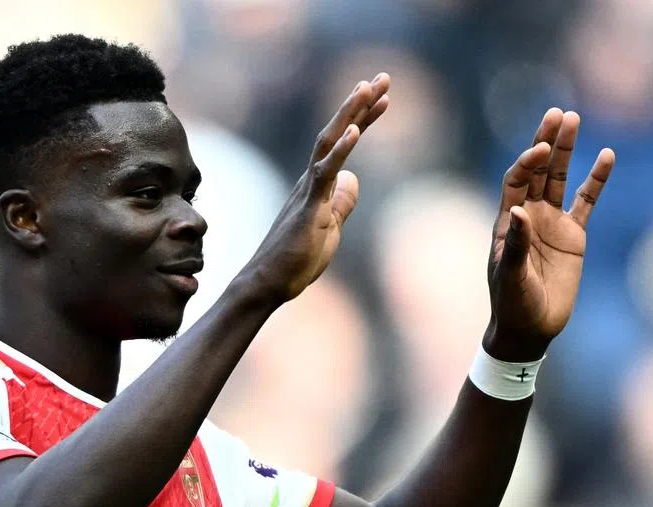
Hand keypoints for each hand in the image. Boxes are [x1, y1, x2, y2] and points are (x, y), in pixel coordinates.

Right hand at [244, 74, 390, 302]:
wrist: (269, 283)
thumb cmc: (296, 259)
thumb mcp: (330, 228)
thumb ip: (342, 203)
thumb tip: (354, 179)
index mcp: (317, 185)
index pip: (343, 144)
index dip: (363, 119)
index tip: (382, 98)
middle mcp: (310, 180)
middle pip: (337, 132)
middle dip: (360, 105)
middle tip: (383, 78)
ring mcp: (307, 191)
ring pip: (328, 143)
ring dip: (350, 115)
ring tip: (368, 89)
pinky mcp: (307, 207)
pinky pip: (324, 172)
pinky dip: (341, 150)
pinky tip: (355, 130)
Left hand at [485, 108, 614, 360]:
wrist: (532, 328)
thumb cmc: (514, 304)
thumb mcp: (512, 277)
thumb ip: (517, 245)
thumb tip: (518, 211)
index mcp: (508, 222)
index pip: (517, 180)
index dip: (528, 162)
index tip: (541, 149)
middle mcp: (529, 215)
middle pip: (538, 170)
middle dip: (546, 141)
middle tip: (557, 114)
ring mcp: (552, 222)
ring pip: (560, 178)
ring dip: (566, 150)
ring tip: (573, 118)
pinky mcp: (573, 235)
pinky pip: (587, 201)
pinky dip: (596, 180)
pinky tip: (607, 156)